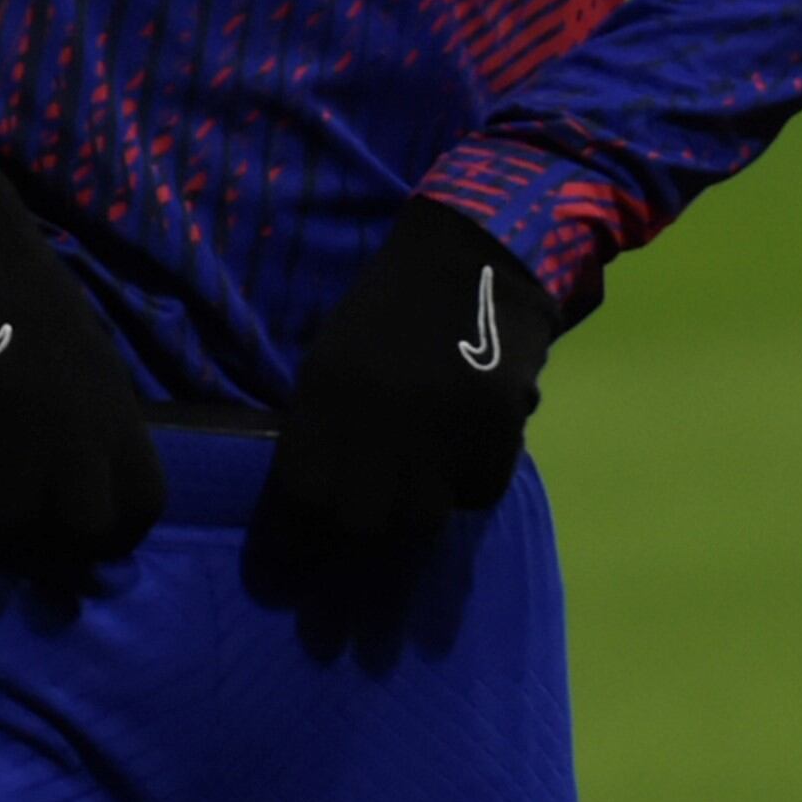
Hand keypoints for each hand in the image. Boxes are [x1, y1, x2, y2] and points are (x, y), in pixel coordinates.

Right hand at [0, 119, 162, 585]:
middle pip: (82, 532)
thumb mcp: (89, 364)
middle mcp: (77, 428)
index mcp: (118, 409)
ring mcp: (14, 431)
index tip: (74, 534)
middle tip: (13, 525)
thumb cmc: (24, 295)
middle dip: (47, 546)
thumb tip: (86, 506)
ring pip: (6, 529)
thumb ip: (95, 432)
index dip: (110, 538)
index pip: (142, 509)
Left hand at [264, 200, 556, 576]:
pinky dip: (469, 484)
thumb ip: (322, 427)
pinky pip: (477, 491)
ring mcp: (441, 430)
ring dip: (417, 513)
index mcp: (327, 396)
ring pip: (422, 519)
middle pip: (362, 523)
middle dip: (361, 532)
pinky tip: (466, 452)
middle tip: (368, 525)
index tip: (309, 540)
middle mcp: (379, 422)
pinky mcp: (496, 432)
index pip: (305, 495)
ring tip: (419, 487)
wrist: (474, 260)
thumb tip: (314, 500)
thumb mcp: (332, 359)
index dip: (305, 527)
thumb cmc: (391, 310)